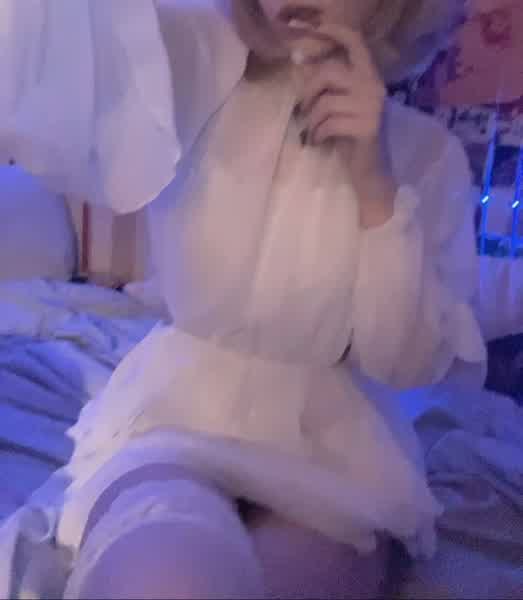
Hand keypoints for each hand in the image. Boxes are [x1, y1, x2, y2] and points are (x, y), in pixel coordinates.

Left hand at [295, 24, 396, 227]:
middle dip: (308, 91)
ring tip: (311, 132)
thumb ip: (327, 86)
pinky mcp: (368, 126)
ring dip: (311, 120)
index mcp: (369, 76)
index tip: (312, 28)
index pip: (355, 42)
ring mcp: (373, 106)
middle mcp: (374, 86)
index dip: (334, 31)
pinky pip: (329, 123)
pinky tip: (318, 142)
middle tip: (302, 110)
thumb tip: (299, 63)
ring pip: (326, 101)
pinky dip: (317, 134)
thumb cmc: (350, 139)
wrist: (370, 172)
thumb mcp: (338, 107)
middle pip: (330, 72)